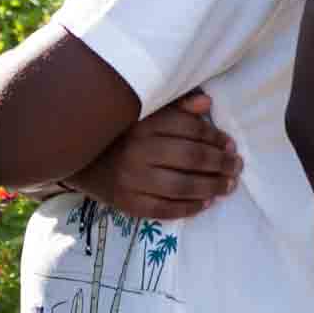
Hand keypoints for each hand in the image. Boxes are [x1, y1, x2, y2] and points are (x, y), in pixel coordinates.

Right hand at [72, 89, 241, 218]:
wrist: (77, 158)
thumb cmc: (119, 132)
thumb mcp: (143, 112)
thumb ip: (176, 107)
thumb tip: (206, 103)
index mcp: (144, 123)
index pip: (190, 129)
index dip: (215, 137)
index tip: (230, 144)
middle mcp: (138, 150)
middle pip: (191, 158)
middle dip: (220, 163)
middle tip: (237, 166)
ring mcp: (132, 179)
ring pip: (182, 186)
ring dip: (212, 186)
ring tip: (229, 186)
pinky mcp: (127, 203)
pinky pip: (164, 210)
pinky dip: (189, 208)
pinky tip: (206, 203)